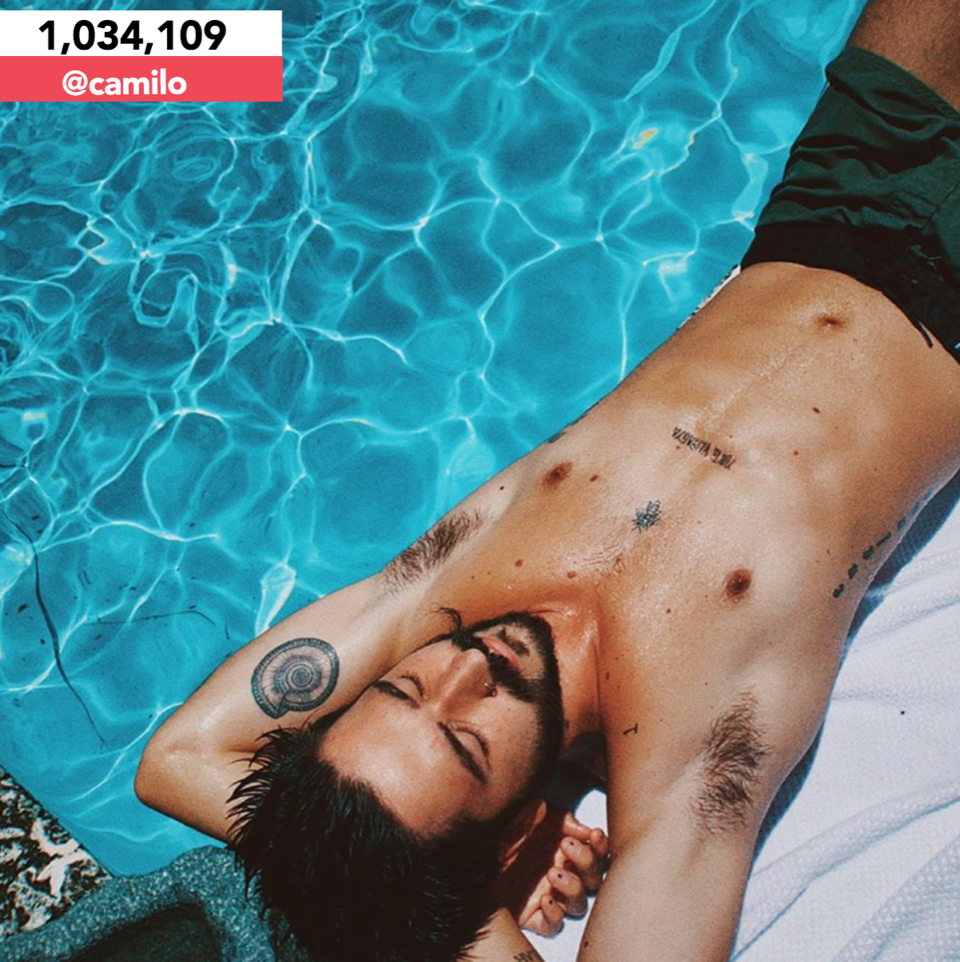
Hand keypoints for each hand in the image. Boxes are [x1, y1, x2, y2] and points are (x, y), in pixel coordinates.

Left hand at [493, 804, 608, 936]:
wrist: (469, 850)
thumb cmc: (501, 829)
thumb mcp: (528, 811)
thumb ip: (556, 816)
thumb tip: (581, 828)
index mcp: (562, 847)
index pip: (595, 851)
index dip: (601, 845)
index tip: (594, 835)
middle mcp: (560, 871)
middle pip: (593, 878)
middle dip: (588, 862)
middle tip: (566, 846)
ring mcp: (548, 894)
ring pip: (579, 904)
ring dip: (573, 888)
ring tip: (553, 873)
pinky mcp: (532, 914)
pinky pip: (554, 924)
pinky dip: (555, 913)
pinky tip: (544, 897)